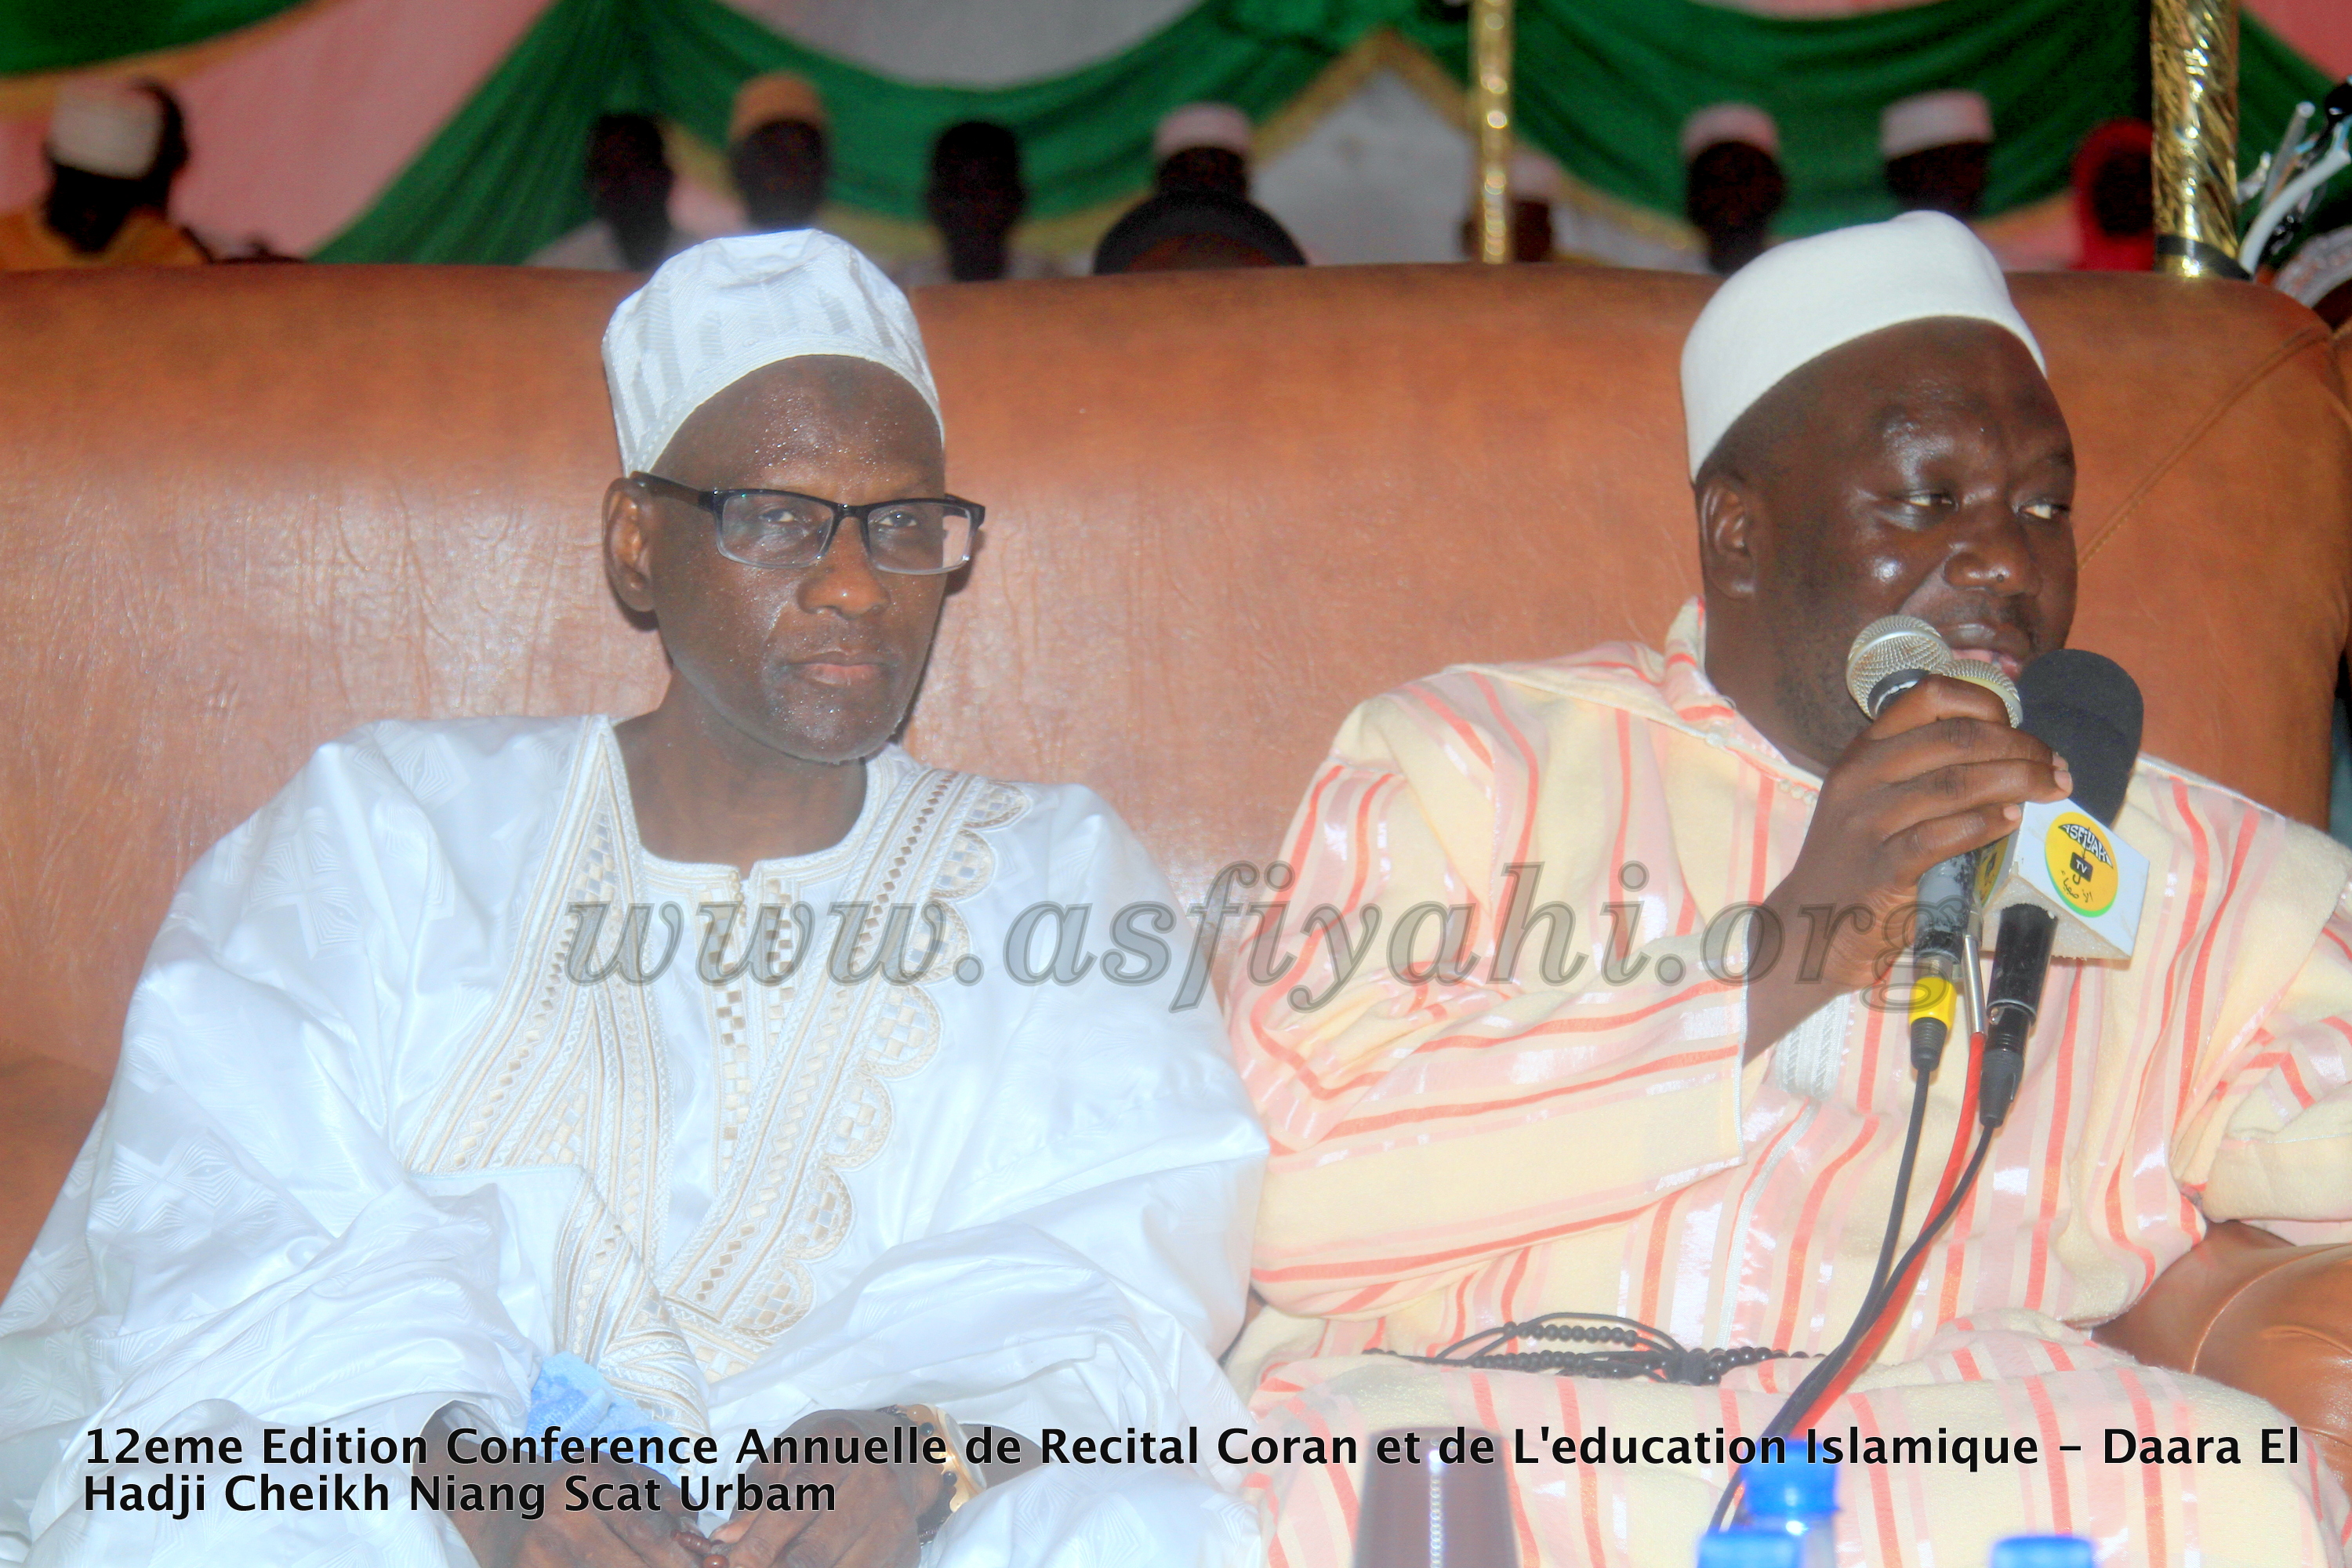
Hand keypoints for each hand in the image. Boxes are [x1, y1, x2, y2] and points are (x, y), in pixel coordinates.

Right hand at [443, 1458, 702, 1567]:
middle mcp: (564, 1512)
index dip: (682, 1560)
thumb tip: (695, 1524)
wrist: (489, 1492)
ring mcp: (539, 1549)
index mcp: (591, 1479)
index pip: (651, 1532)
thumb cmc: (559, 1480)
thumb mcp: (607, 1467)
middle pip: (632, 1564)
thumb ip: (654, 1490)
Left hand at [711, 1409, 948, 1567]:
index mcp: (838, 1446)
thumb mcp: (786, 1458)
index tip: (730, 1565)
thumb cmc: (829, 1452)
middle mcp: (875, 1479)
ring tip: (781, 1563)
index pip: (792, 1507)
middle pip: (814, 1552)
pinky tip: (818, 1564)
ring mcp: (895, 1517)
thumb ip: (755, 1499)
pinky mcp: (906, 1548)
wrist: (897, 1450)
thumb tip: (726, 1542)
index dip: (756, 1546)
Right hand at [1745, 673, 2067, 1057]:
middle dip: (2020, 748)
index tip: (2017, 726)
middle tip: (2054, 766)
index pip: (1927, 697)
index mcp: (1863, 752)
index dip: (1984, 702)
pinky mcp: (1883, 869)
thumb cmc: (1855, 862)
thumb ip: (1920, 772)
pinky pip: (1946, 835)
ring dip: (2018, 781)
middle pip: (1956, 739)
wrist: (1809, 928)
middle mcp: (1861, 779)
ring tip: (2051, 789)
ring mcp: (1868, 823)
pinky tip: (2012, 820)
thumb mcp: (1871, 801)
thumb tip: (2005, 754)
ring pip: (1957, 783)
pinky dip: (1987, 823)